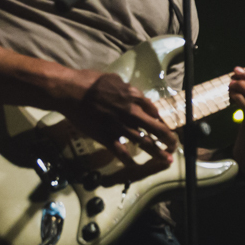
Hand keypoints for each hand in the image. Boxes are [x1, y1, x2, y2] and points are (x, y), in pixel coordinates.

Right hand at [60, 71, 177, 169]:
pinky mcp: (106, 137)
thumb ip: (128, 89)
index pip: (154, 111)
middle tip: (174, 145)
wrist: (70, 92)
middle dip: (168, 138)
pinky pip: (120, 152)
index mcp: (134, 98)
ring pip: (144, 143)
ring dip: (157, 153)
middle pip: (156, 129)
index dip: (161, 120)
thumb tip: (136, 95)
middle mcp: (131, 114)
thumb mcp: (114, 79)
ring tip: (166, 160)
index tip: (164, 126)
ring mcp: (119, 127)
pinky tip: (134, 165)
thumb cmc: (90, 82)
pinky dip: (128, 160)